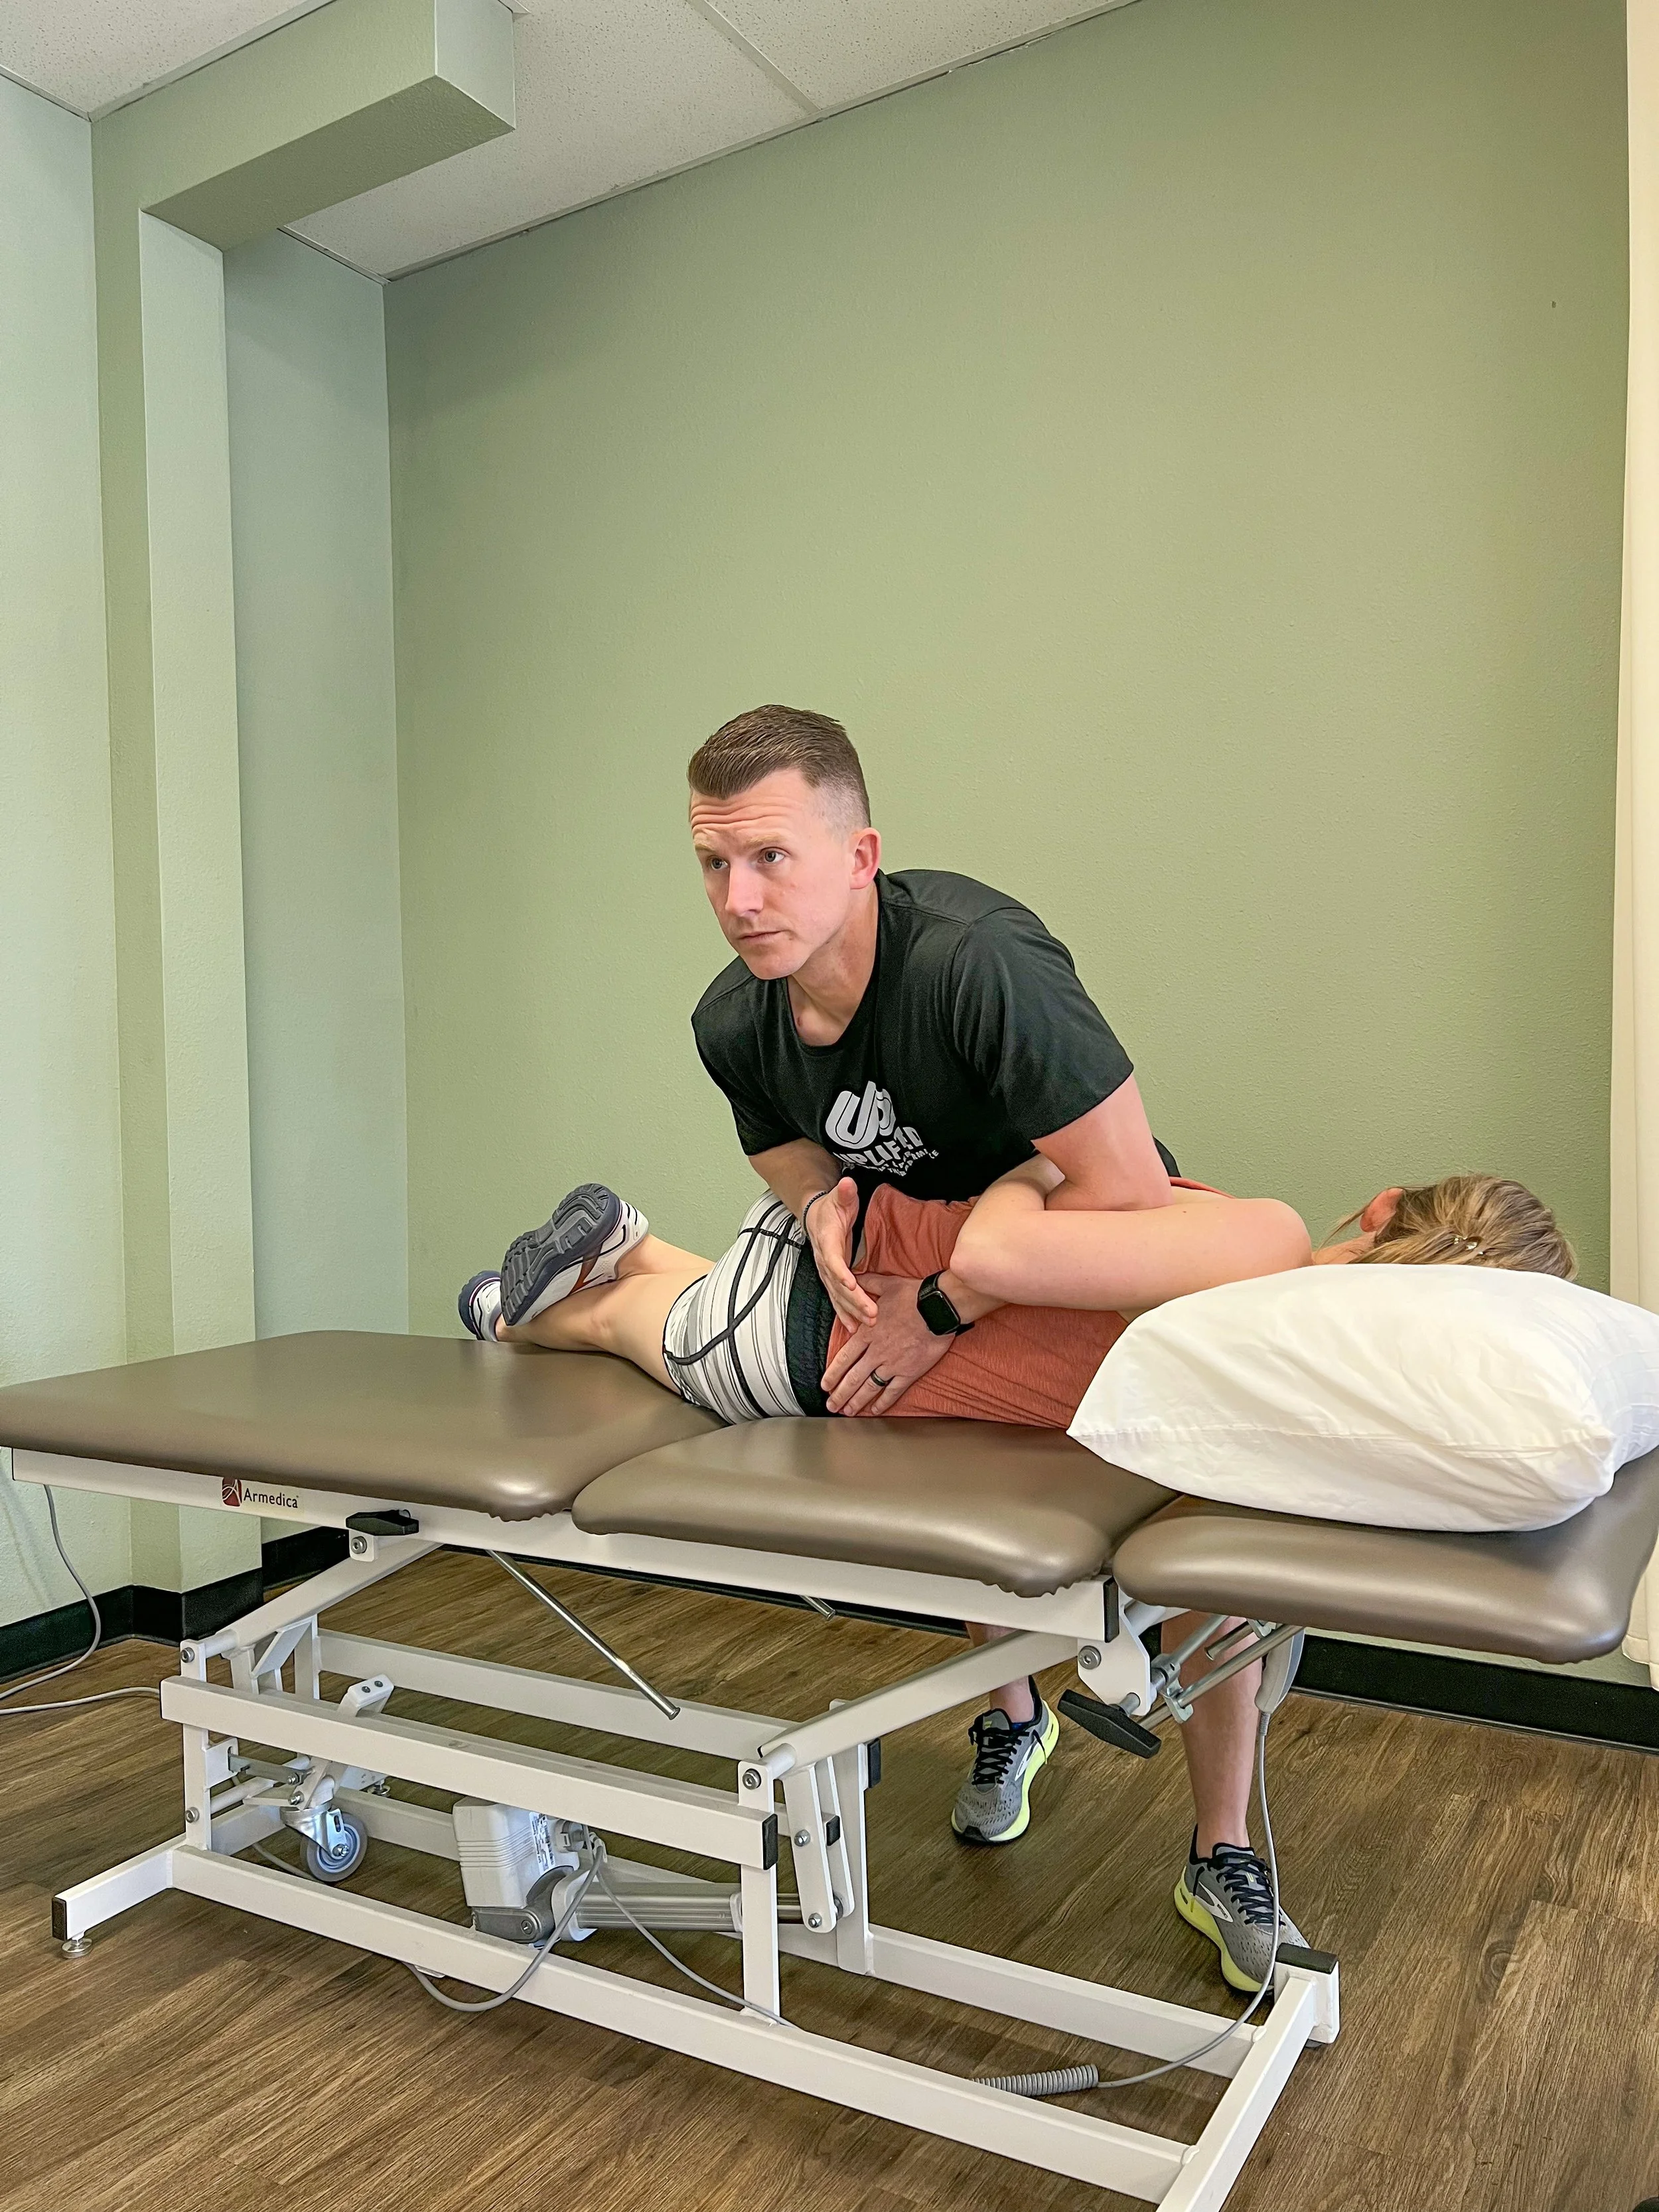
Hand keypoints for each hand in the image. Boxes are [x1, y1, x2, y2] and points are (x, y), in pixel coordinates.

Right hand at [804, 1176, 877, 1327]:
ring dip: (852, 1311)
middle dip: (854, 1301)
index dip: (840, 1273)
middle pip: (837, 1284)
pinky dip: (845, 1312)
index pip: (832, 1259)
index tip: (852, 1285)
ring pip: (837, 1295)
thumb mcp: (839, 1196)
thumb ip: (844, 1192)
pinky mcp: (831, 1278)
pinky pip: (837, 1298)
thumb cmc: (831, 1207)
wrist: (815, 1216)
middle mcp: (824, 1259)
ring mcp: (826, 1271)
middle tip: (871, 1314)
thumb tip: (846, 1183)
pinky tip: (854, 1326)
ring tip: (868, 1324)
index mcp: (826, 1240)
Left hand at [822, 1275, 954, 1413]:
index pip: (844, 1358)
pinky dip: (883, 1402)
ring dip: (857, 1401)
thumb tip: (853, 1277)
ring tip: (847, 1411)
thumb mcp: (886, 1285)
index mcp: (868, 1333)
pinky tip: (875, 1410)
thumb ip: (867, 1284)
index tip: (825, 1385)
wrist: (939, 1307)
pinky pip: (893, 1391)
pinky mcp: (909, 1371)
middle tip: (831, 1405)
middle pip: (853, 1377)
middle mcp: (877, 1351)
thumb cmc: (914, 1296)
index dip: (833, 1374)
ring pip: (869, 1387)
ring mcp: (892, 1364)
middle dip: (840, 1394)